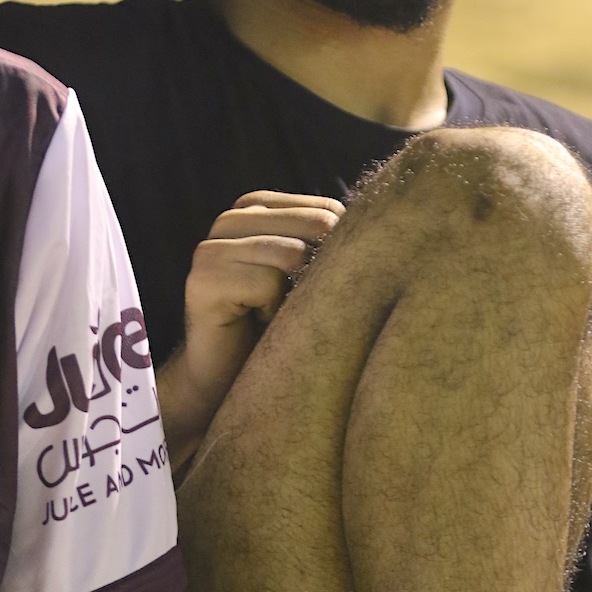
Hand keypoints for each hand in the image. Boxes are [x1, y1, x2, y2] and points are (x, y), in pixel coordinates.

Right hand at [158, 191, 343, 466]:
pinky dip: (274, 316)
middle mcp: (232, 218)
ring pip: (293, 254)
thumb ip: (330, 240)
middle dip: (323, 271)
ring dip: (298, 298)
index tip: (320, 287)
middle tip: (301, 306)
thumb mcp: (310, 273)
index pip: (328, 208)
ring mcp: (211, 246)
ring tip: (277, 317)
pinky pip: (267, 284)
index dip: (343, 251)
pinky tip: (257, 326)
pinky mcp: (203, 279)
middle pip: (317, 224)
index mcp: (258, 206)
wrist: (228, 385)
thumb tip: (388, 225)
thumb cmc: (279, 328)